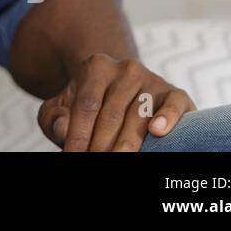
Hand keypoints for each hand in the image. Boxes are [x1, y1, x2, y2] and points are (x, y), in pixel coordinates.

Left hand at [38, 53, 195, 150]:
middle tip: (95, 163)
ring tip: (117, 160)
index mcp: (96, 67)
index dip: (79, 134)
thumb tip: (63, 130)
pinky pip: (173, 103)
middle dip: (101, 145)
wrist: (120, 89)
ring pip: (138, 117)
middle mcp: (126, 70)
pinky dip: (167, 117)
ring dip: (126, 144)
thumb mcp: (63, 107)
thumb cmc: (88, 106)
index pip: (86, 105)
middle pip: (112, 115)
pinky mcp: (175, 93)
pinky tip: (157, 131)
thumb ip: (54, 117)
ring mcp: (153, 80)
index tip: (73, 155)